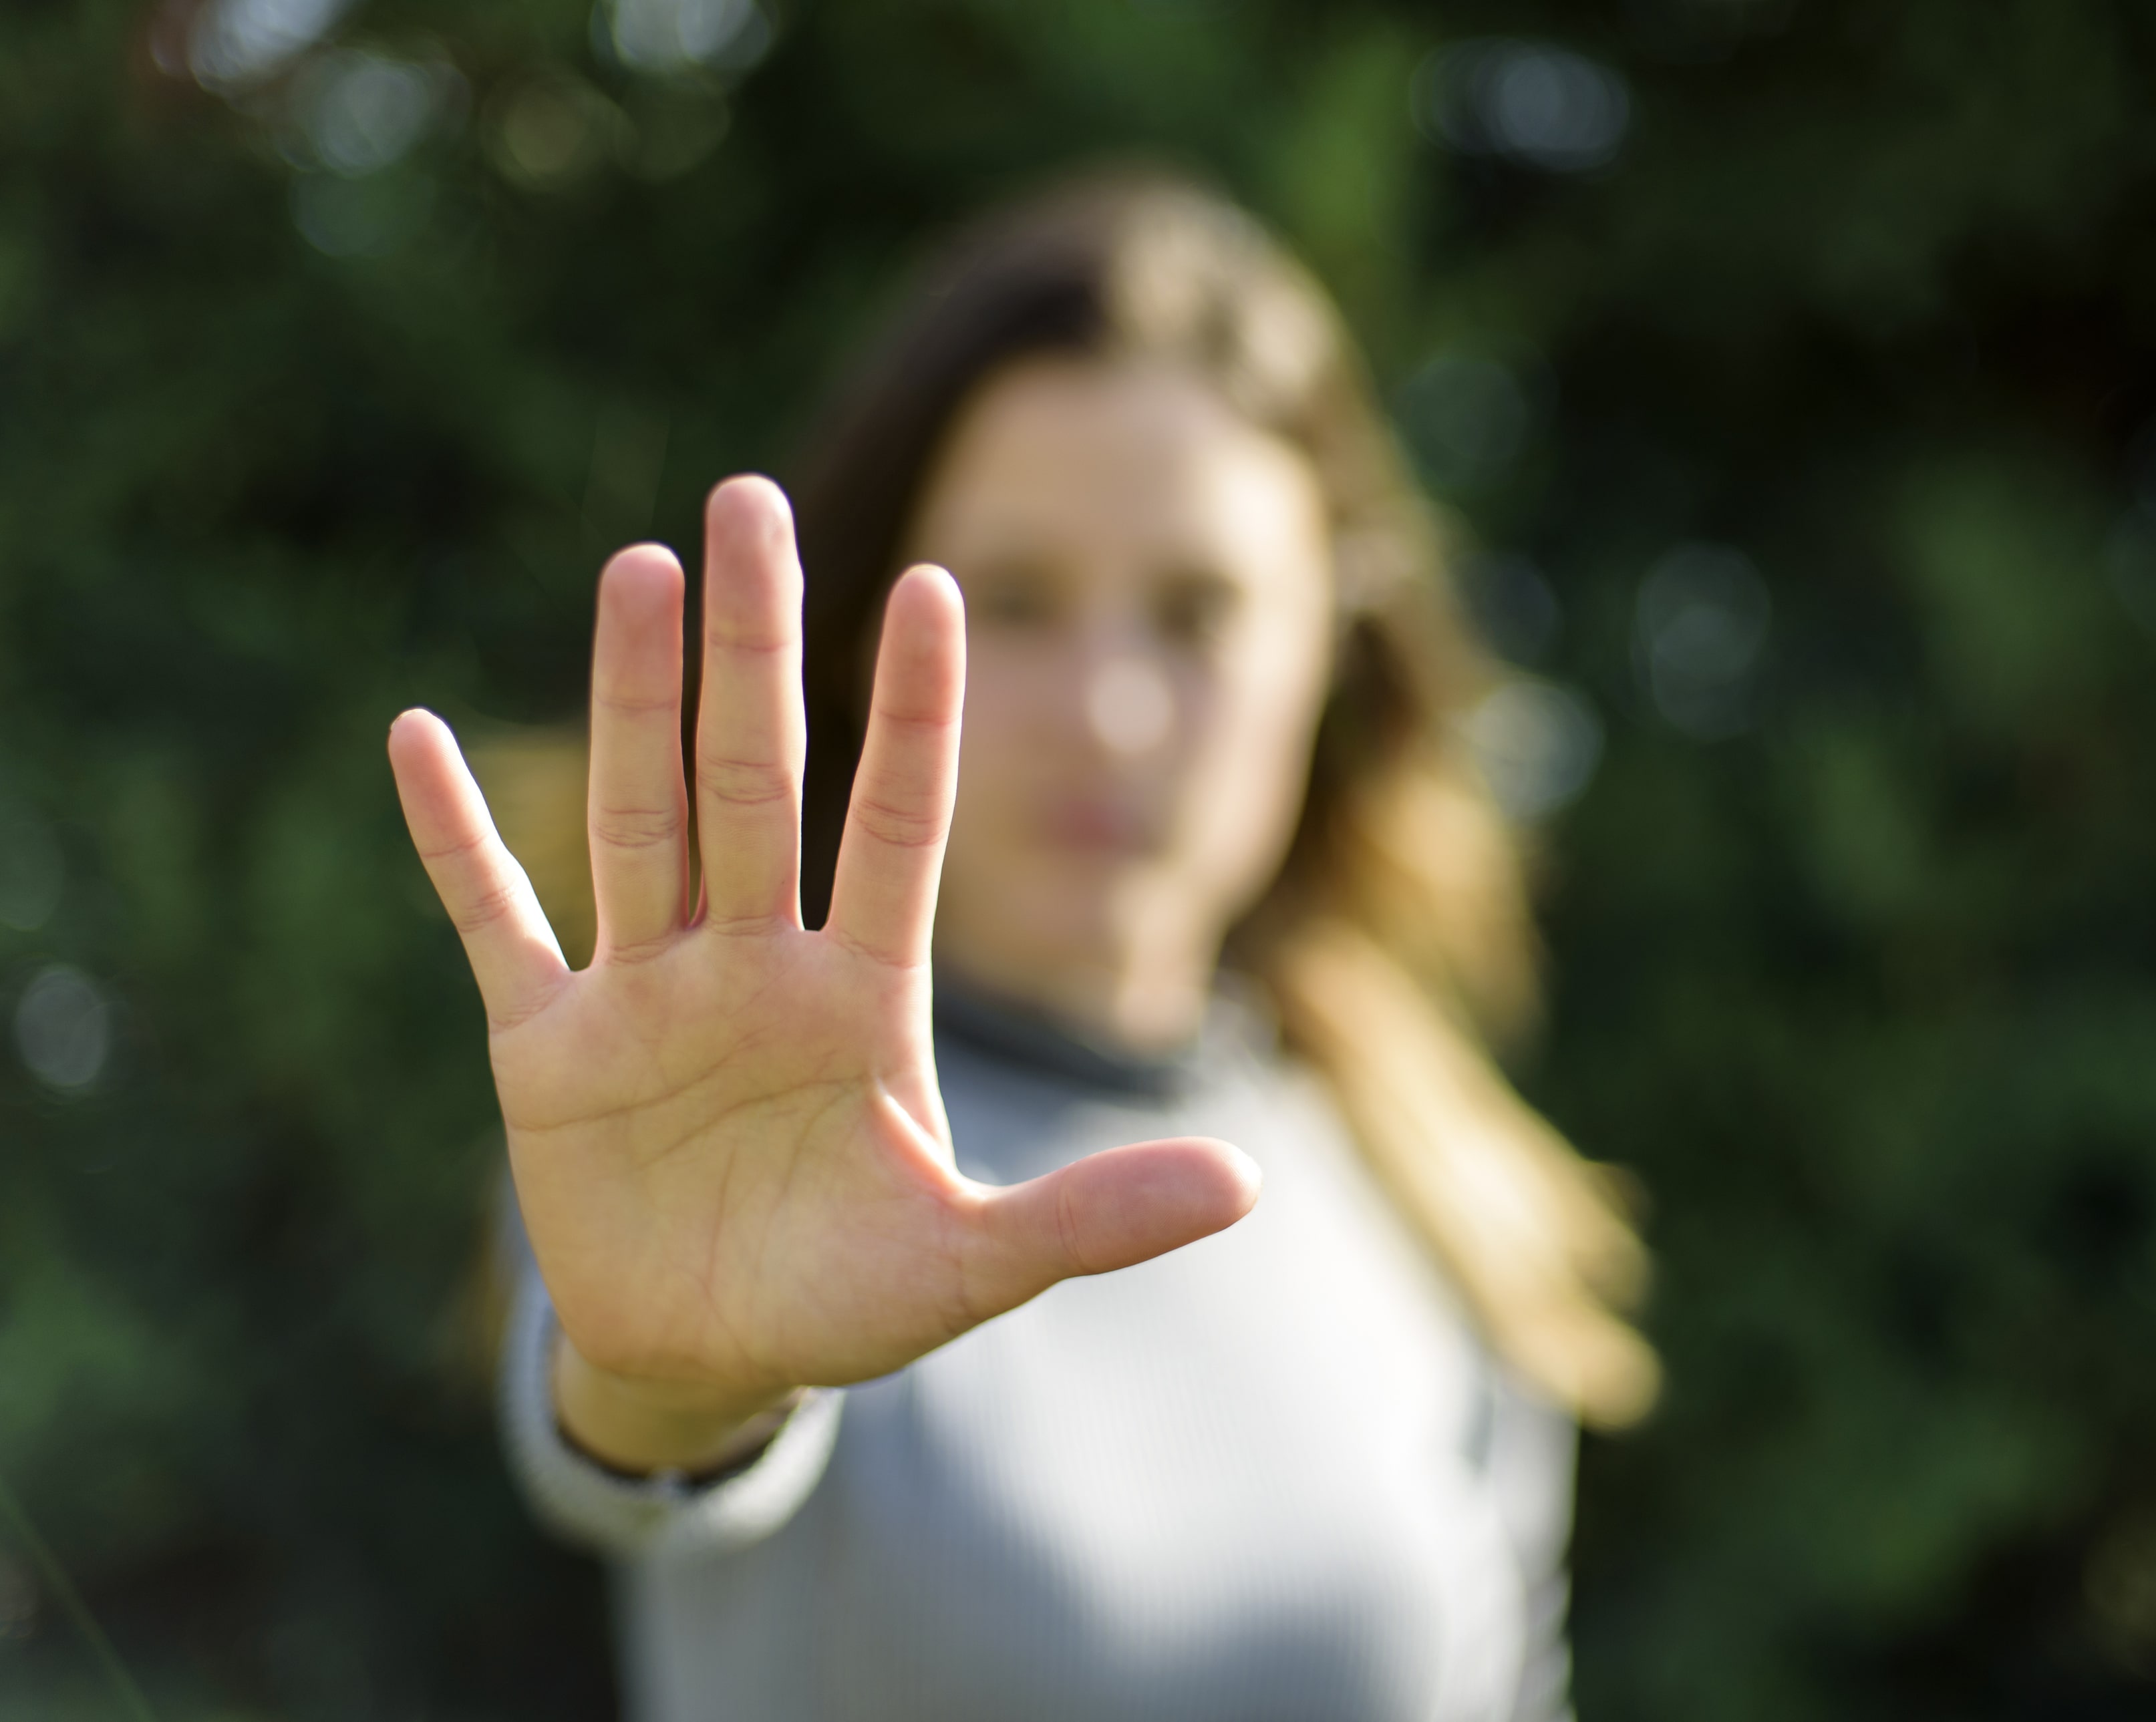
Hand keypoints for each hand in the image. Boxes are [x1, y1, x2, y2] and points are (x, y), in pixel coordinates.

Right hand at [390, 477, 1259, 1467]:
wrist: (710, 1363)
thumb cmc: (848, 1300)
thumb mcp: (972, 1265)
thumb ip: (1092, 1217)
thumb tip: (1247, 1184)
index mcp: (865, 998)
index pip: (898, 822)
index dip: (913, 711)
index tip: (936, 584)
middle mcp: (757, 964)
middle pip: (756, 779)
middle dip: (755, 647)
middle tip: (751, 499)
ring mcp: (648, 994)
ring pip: (641, 816)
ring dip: (632, 698)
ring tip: (639, 567)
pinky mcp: (547, 1048)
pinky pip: (495, 922)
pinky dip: (455, 841)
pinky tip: (419, 737)